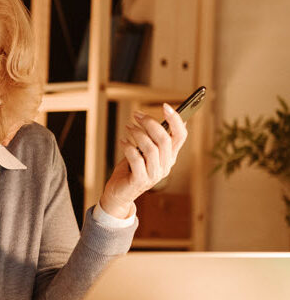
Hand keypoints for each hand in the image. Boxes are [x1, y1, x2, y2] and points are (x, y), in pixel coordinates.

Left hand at [99, 103, 187, 218]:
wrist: (119, 193)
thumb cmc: (131, 168)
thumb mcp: (143, 151)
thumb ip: (151, 138)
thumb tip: (156, 118)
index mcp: (170, 157)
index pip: (181, 136)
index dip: (176, 120)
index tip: (165, 106)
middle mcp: (166, 166)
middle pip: (165, 140)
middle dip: (150, 123)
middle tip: (136, 115)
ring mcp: (154, 175)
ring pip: (151, 148)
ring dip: (138, 134)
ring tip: (128, 128)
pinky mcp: (140, 181)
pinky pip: (137, 159)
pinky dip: (128, 147)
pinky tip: (122, 141)